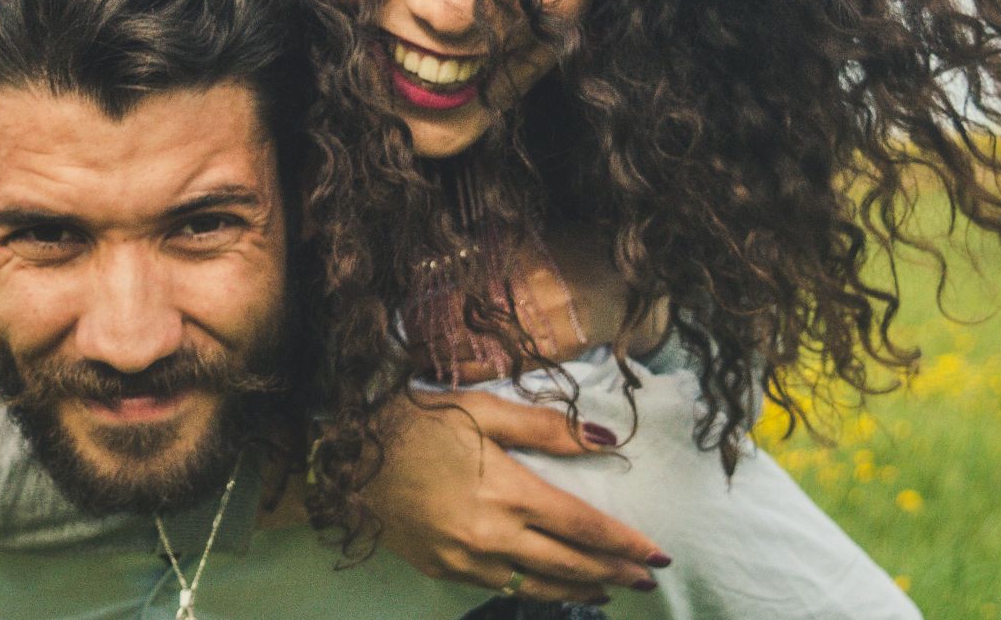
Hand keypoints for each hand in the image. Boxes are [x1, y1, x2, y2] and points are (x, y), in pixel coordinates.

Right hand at [367, 390, 670, 603]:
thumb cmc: (416, 420)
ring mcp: (464, 559)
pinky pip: (499, 587)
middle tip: (646, 578)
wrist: (344, 453)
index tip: (656, 552)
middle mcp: (491, 535)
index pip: (582, 526)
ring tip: (608, 591)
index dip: (624, 543)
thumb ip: (546, 428)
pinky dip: (533, 590)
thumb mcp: (482, 409)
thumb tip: (604, 438)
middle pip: (568, 563)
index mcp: (507, 491)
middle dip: (613, 572)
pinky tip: (548, 587)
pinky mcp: (441, 569)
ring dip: (578, 589)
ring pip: (536, 585)